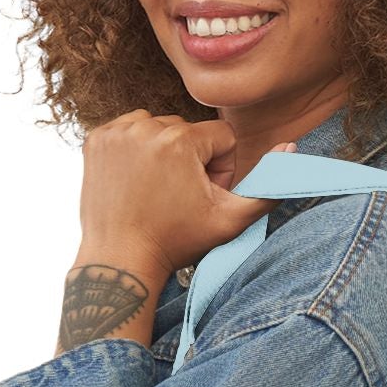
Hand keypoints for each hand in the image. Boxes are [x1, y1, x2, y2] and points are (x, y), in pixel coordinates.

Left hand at [75, 110, 297, 284]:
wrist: (121, 259)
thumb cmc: (176, 242)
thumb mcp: (230, 220)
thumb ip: (268, 187)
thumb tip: (291, 147)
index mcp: (180, 141)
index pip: (220, 137)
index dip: (220, 169)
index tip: (202, 195)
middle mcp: (145, 128)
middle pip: (189, 130)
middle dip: (192, 158)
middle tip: (178, 197)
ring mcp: (116, 133)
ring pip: (158, 127)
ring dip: (164, 150)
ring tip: (157, 187)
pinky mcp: (96, 139)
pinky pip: (129, 130)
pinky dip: (136, 149)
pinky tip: (136, 180)